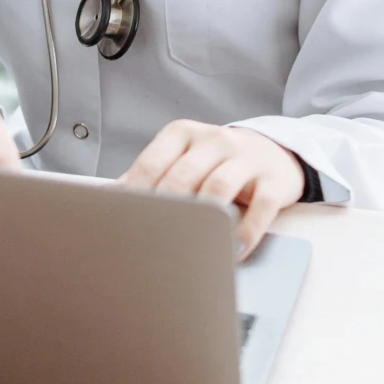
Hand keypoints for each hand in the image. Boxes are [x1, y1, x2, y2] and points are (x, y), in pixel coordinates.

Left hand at [119, 120, 304, 256]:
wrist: (274, 152)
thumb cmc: (215, 162)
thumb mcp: (181, 158)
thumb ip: (150, 174)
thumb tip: (108, 197)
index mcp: (182, 134)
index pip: (151, 164)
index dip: (135, 196)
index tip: (124, 223)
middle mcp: (213, 140)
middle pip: (182, 176)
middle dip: (167, 210)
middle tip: (154, 240)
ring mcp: (246, 158)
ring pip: (219, 188)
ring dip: (204, 219)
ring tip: (193, 246)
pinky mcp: (275, 179)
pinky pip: (262, 206)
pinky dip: (247, 230)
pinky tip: (234, 249)